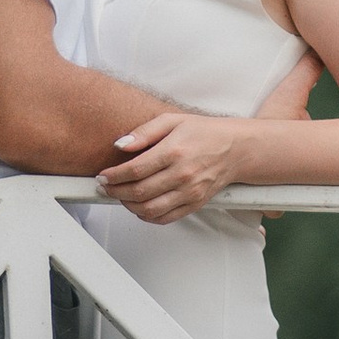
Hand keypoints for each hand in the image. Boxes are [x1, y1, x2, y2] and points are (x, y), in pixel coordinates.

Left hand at [96, 109, 250, 222]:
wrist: (236, 149)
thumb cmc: (204, 132)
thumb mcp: (173, 121)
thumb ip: (144, 132)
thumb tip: (120, 145)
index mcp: (174, 151)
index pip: (135, 169)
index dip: (114, 175)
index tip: (103, 175)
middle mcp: (182, 174)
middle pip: (139, 191)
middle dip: (115, 191)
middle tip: (105, 186)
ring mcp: (189, 192)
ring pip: (149, 209)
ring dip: (127, 205)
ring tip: (119, 196)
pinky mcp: (195, 204)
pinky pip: (165, 218)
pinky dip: (146, 216)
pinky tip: (138, 206)